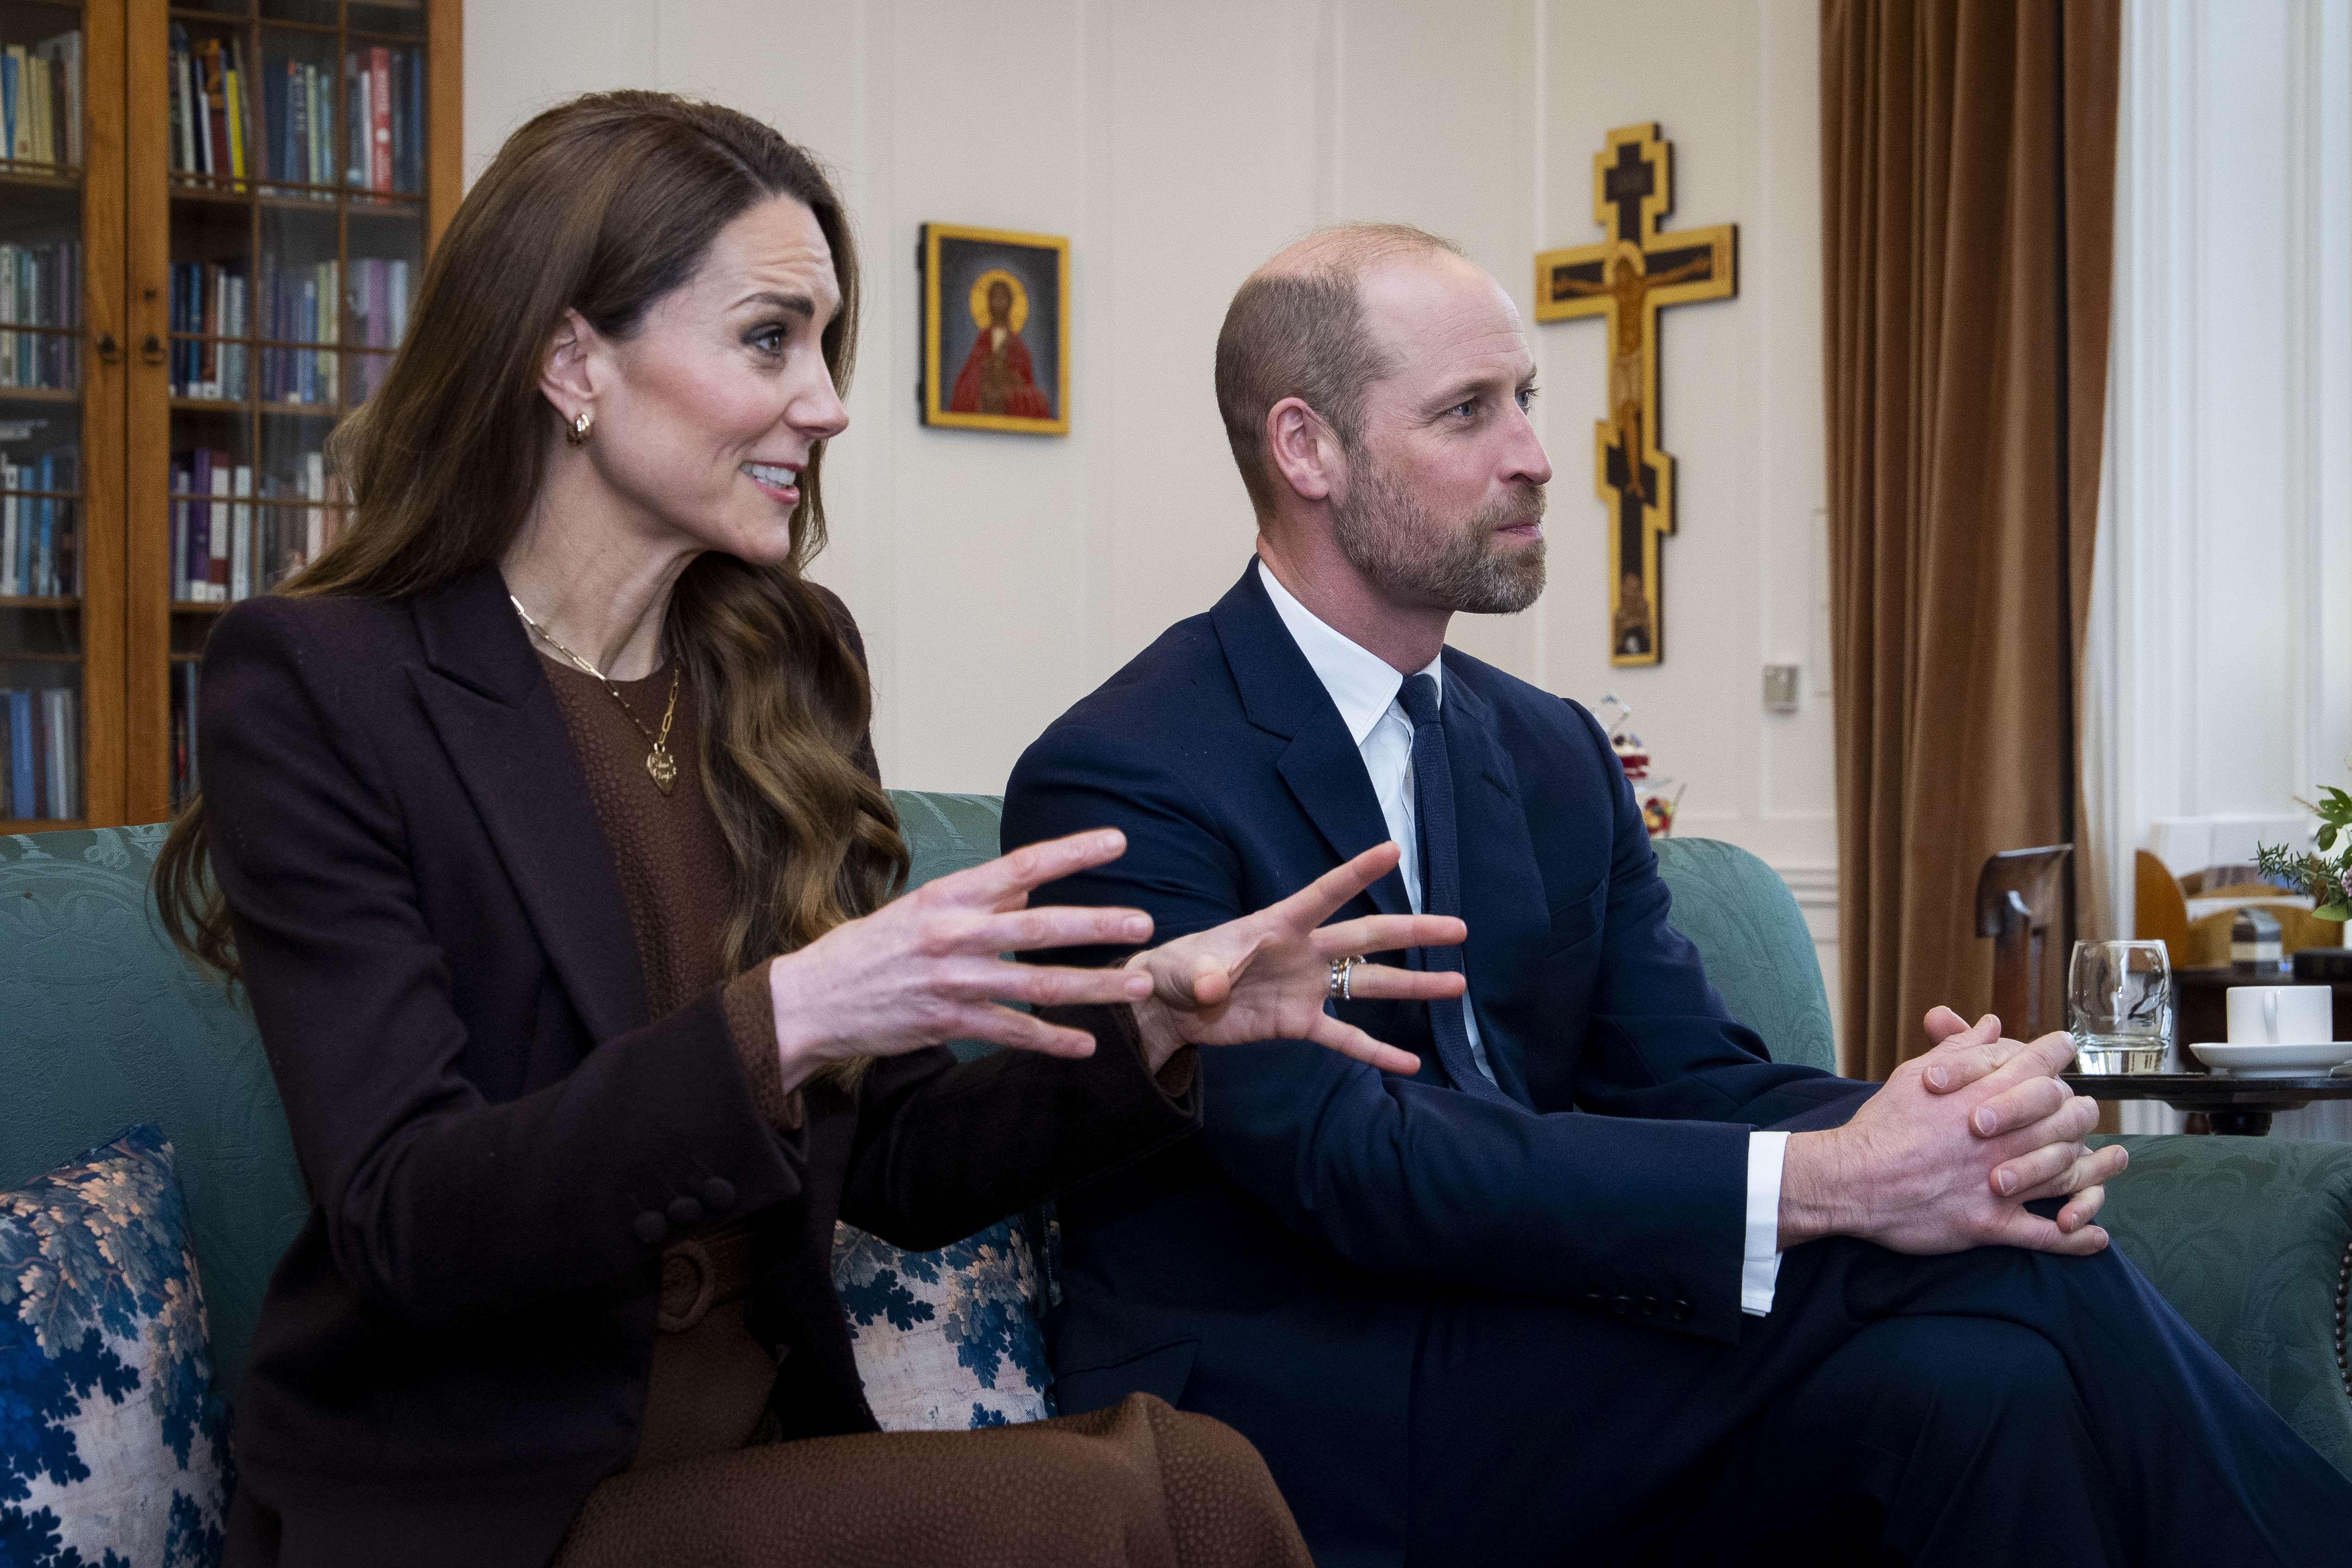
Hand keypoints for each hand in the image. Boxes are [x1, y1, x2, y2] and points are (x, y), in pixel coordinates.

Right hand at [765, 829, 1159, 1091]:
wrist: (813, 1000)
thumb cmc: (872, 949)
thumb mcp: (922, 908)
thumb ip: (980, 898)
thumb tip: (1031, 883)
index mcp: (949, 896)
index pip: (1021, 865)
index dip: (1072, 852)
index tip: (1117, 841)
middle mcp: (954, 934)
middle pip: (1040, 926)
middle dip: (1098, 926)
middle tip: (1145, 924)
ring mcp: (952, 982)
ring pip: (1037, 985)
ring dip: (1093, 987)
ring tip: (1137, 985)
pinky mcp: (947, 1023)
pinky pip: (1012, 1033)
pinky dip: (1052, 1040)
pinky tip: (1086, 1043)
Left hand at [1124, 842, 1466, 1074]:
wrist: (1169, 1007)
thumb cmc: (1176, 970)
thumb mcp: (1186, 967)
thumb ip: (1206, 973)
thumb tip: (1215, 986)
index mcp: (1279, 925)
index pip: (1324, 893)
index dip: (1356, 872)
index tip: (1393, 849)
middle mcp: (1303, 952)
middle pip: (1366, 937)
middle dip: (1413, 931)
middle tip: (1458, 928)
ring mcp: (1307, 988)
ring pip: (1369, 984)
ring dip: (1413, 985)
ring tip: (1456, 985)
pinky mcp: (1298, 1023)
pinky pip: (1345, 1038)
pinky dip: (1375, 1051)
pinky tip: (1409, 1064)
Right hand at [1779, 1023, 2122, 1256]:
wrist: (1851, 1178)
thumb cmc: (1882, 1125)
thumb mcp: (1915, 1074)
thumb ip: (1960, 1049)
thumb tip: (1992, 1025)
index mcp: (1985, 1094)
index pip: (2041, 1064)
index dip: (2059, 1053)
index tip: (2067, 1049)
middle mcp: (2003, 1136)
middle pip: (2069, 1117)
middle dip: (2082, 1111)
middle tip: (2084, 1110)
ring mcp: (2002, 1181)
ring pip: (2068, 1172)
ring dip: (2098, 1169)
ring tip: (2115, 1163)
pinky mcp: (1992, 1223)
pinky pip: (2048, 1236)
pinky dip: (2077, 1237)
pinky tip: (2094, 1236)